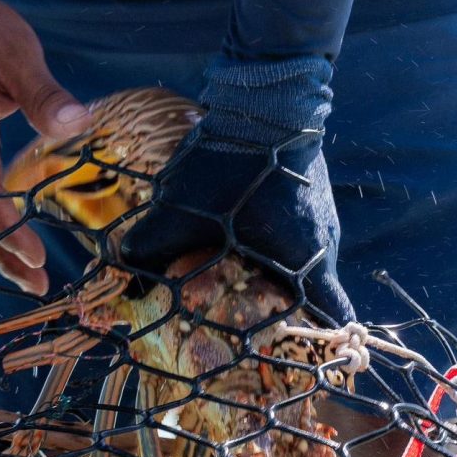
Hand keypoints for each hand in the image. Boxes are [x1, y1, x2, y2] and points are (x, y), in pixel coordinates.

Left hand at [120, 56, 353, 325]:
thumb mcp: (182, 212)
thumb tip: (121, 280)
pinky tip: (250, 250)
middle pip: (318, 301)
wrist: (264, 97)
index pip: (335, 321)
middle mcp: (325, 246)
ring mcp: (323, 221)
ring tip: (248, 295)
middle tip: (257, 333)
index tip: (302, 360)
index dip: (322, 346)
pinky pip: (301, 244)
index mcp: (307, 262)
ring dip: (282, 285)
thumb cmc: (229, 164)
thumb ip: (150, 249)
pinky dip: (280, 257)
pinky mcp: (313, 202)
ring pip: (307, 270)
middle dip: (291, 321)